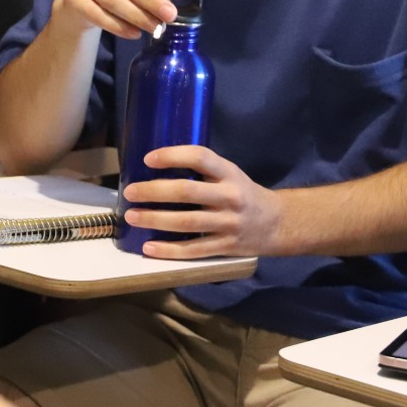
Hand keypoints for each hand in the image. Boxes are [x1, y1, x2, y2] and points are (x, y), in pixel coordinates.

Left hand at [122, 145, 280, 257]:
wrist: (277, 223)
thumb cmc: (242, 192)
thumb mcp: (229, 173)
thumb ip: (202, 169)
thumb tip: (156, 164)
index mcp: (229, 173)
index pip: (200, 157)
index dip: (172, 156)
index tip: (147, 159)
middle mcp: (230, 196)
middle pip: (187, 192)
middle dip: (154, 191)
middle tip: (130, 192)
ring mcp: (228, 224)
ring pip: (187, 222)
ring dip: (156, 220)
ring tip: (132, 217)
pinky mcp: (225, 247)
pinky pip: (193, 250)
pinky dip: (169, 250)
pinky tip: (149, 247)